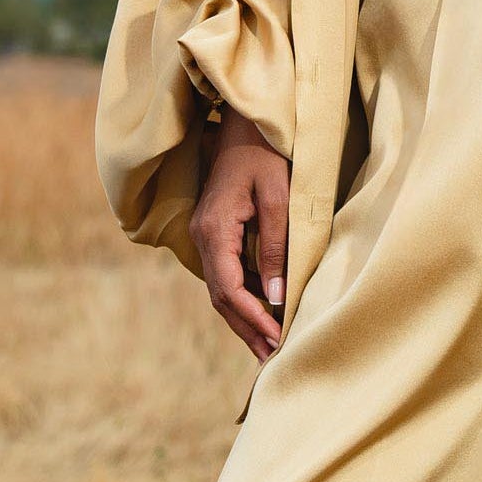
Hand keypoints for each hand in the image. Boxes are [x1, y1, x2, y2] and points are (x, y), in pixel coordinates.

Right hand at [191, 106, 291, 361]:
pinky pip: (226, 274)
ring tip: (268, 346)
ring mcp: (205, 234)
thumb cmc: (268, 155)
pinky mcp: (215, 231)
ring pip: (221, 289)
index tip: (277, 341)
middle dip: (246, 329)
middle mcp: (202, 237)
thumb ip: (276, 247)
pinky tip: (264, 312)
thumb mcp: (279, 199)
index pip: (229, 290)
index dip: (253, 319)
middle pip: (220, 297)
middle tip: (272, 358)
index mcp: (214, 231)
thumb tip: (276, 297)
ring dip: (243, 318)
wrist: (248, 123)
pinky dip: (244, 298)